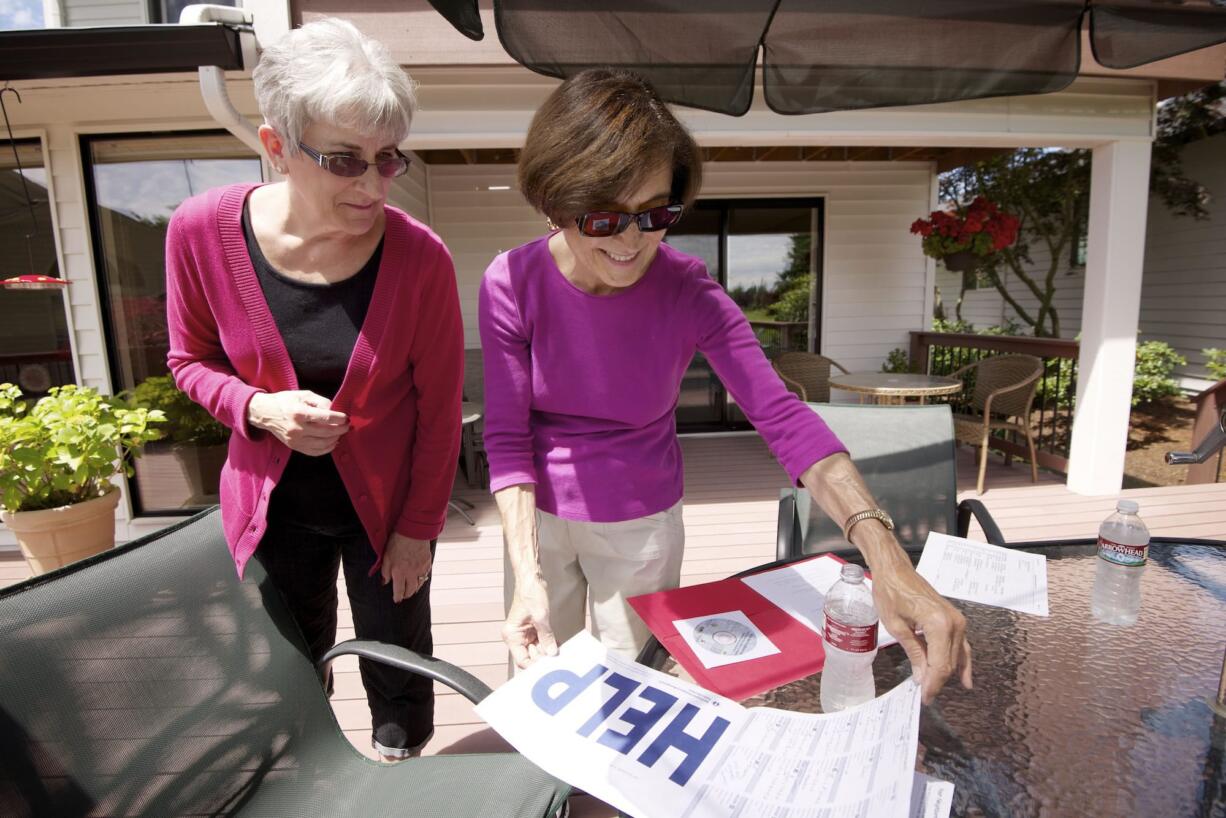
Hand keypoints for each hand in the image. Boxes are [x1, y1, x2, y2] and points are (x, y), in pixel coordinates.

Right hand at [247, 390, 348, 455]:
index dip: (339, 418)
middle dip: (341, 429)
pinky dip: (327, 449)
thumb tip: (335, 410)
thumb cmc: (285, 401)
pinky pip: (315, 452)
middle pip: (326, 432)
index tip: (346, 417)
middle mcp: (297, 428)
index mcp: (299, 413)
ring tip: (341, 433)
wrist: (265, 413)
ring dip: (336, 439)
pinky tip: (333, 442)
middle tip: (347, 425)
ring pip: (322, 444)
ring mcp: (295, 440)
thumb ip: (321, 401)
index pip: (326, 418)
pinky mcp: (294, 447)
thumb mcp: (303, 395)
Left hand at [380, 533, 432, 602]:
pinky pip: (425, 575)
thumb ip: (385, 571)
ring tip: (411, 589)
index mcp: (399, 572)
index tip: (397, 600)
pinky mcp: (427, 563)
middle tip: (403, 595)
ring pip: (419, 585)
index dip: (397, 597)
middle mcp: (411, 573)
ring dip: (414, 589)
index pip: (399, 590)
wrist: (414, 531)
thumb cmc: (397, 542)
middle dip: (406, 594)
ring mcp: (420, 569)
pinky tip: (419, 578)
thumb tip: (385, 582)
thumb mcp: (386, 556)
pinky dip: (422, 579)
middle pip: (410, 590)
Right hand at [503, 574, 556, 668]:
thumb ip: (546, 636)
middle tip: (558, 660)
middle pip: (530, 656)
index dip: (534, 665)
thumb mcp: (540, 616)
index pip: (522, 660)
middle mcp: (517, 637)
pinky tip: (559, 645)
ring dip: (548, 651)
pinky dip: (550, 644)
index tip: (548, 667)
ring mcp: (525, 633)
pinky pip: (542, 641)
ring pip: (537, 650)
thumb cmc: (530, 593)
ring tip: (561, 653)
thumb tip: (551, 652)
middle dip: (543, 658)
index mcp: (512, 635)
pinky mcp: (533, 629)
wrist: (531, 579)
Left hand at [870, 554, 972, 703]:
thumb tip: (922, 679)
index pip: (940, 664)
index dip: (933, 684)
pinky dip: (962, 662)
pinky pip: (962, 646)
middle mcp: (954, 623)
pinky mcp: (956, 619)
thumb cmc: (891, 593)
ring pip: (956, 656)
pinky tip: (964, 679)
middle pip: (950, 663)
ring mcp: (958, 621)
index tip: (924, 698)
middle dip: (938, 681)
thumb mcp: (897, 627)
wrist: (895, 570)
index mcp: (938, 624)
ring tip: (935, 690)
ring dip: (946, 673)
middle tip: (925, 696)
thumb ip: (914, 653)